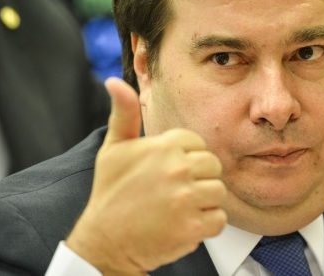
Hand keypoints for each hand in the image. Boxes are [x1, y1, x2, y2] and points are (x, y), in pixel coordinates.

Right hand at [66, 78, 226, 274]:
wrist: (104, 243)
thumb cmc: (110, 194)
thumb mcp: (113, 148)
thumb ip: (123, 113)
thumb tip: (114, 81)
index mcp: (163, 145)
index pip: (198, 144)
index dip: (186, 159)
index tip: (167, 173)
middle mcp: (177, 168)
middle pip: (213, 166)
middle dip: (198, 179)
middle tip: (173, 193)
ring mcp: (186, 198)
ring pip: (218, 192)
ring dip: (202, 203)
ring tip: (176, 208)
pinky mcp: (193, 226)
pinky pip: (219, 219)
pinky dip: (205, 225)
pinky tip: (182, 224)